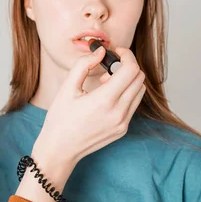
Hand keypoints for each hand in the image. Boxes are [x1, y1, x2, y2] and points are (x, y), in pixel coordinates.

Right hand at [16, 46, 144, 201]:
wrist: (60, 149)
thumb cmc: (60, 119)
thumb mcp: (67, 88)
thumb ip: (84, 64)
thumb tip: (101, 52)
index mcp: (104, 101)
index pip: (131, 69)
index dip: (126, 55)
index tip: (116, 52)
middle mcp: (118, 113)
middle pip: (139, 78)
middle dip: (127, 66)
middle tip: (110, 66)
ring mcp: (123, 123)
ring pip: (140, 91)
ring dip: (128, 80)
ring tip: (107, 82)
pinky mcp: (123, 129)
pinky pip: (133, 104)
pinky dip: (126, 93)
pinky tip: (108, 95)